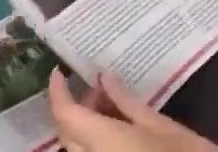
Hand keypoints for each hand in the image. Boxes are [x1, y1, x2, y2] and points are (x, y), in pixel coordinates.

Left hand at [49, 69, 217, 151]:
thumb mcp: (160, 126)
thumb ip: (125, 103)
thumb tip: (104, 79)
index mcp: (102, 141)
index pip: (64, 114)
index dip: (57, 92)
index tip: (60, 72)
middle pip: (67, 132)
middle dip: (77, 108)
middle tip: (99, 88)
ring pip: (76, 147)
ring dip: (85, 126)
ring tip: (112, 107)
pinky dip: (95, 142)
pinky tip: (117, 130)